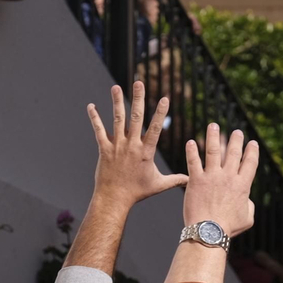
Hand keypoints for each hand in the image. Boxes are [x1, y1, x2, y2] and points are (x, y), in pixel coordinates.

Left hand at [88, 81, 187, 208]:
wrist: (114, 199)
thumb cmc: (137, 192)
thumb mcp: (158, 185)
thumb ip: (175, 180)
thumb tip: (190, 180)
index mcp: (146, 151)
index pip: (156, 128)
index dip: (160, 113)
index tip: (165, 98)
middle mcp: (132, 146)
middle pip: (136, 118)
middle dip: (138, 99)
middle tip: (139, 82)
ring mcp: (117, 146)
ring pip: (117, 120)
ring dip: (116, 102)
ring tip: (116, 87)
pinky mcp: (104, 150)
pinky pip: (99, 131)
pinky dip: (95, 118)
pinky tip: (91, 106)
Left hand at [182, 123, 259, 235]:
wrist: (208, 232)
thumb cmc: (228, 228)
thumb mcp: (247, 219)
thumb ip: (249, 206)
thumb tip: (246, 200)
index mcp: (242, 185)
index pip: (250, 163)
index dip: (252, 151)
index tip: (252, 143)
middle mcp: (228, 177)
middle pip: (234, 153)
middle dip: (236, 140)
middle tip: (236, 132)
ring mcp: (211, 177)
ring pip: (213, 151)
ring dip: (213, 136)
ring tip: (212, 125)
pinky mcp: (196, 180)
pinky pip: (193, 162)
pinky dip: (192, 151)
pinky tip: (190, 142)